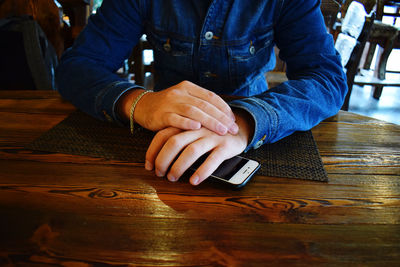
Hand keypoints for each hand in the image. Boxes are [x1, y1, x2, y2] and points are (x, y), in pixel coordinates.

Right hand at [118, 81, 238, 134]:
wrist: (142, 106)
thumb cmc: (168, 106)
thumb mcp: (184, 99)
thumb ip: (200, 103)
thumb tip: (224, 115)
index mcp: (188, 87)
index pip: (211, 97)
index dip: (224, 108)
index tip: (234, 120)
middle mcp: (180, 92)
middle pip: (205, 105)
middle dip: (221, 118)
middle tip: (233, 129)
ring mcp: (170, 103)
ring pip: (194, 111)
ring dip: (210, 121)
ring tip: (222, 131)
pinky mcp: (161, 114)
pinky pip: (176, 118)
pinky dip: (187, 123)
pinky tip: (197, 127)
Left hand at [145, 110, 252, 184]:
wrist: (241, 128)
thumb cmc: (211, 133)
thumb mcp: (193, 131)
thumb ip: (179, 138)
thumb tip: (158, 159)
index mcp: (187, 124)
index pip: (163, 135)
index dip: (153, 151)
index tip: (148, 166)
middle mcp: (197, 128)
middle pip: (174, 142)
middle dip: (163, 160)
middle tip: (160, 174)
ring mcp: (212, 136)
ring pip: (191, 151)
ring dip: (179, 166)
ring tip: (173, 178)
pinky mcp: (225, 146)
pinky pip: (213, 160)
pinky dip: (202, 171)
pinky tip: (194, 181)